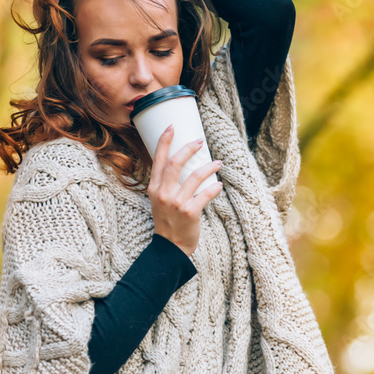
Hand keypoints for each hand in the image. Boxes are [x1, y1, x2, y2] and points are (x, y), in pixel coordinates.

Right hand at [147, 125, 222, 257]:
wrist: (170, 247)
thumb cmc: (167, 221)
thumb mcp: (159, 200)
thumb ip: (166, 183)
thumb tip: (182, 163)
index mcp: (154, 188)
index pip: (158, 160)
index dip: (164, 141)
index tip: (172, 127)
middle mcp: (163, 193)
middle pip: (175, 162)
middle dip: (189, 148)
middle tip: (200, 141)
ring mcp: (176, 203)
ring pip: (195, 176)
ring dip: (209, 167)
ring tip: (218, 163)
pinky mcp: (190, 212)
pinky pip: (206, 194)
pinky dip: (214, 188)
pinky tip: (219, 185)